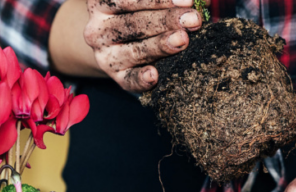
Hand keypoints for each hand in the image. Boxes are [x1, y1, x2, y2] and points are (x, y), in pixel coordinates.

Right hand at [84, 0, 202, 91]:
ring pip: (134, 51)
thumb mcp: (148, 4)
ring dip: (160, 46)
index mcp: (102, 3)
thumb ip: (168, 1)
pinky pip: (128, 80)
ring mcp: (106, 55)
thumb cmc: (141, 12)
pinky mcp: (116, 76)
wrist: (120, 42)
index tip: (187, 0)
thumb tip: (197, 1)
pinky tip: (154, 76)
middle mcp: (99, 28)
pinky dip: (141, 79)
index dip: (158, 0)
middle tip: (193, 20)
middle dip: (167, 20)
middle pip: (135, 23)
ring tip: (183, 40)